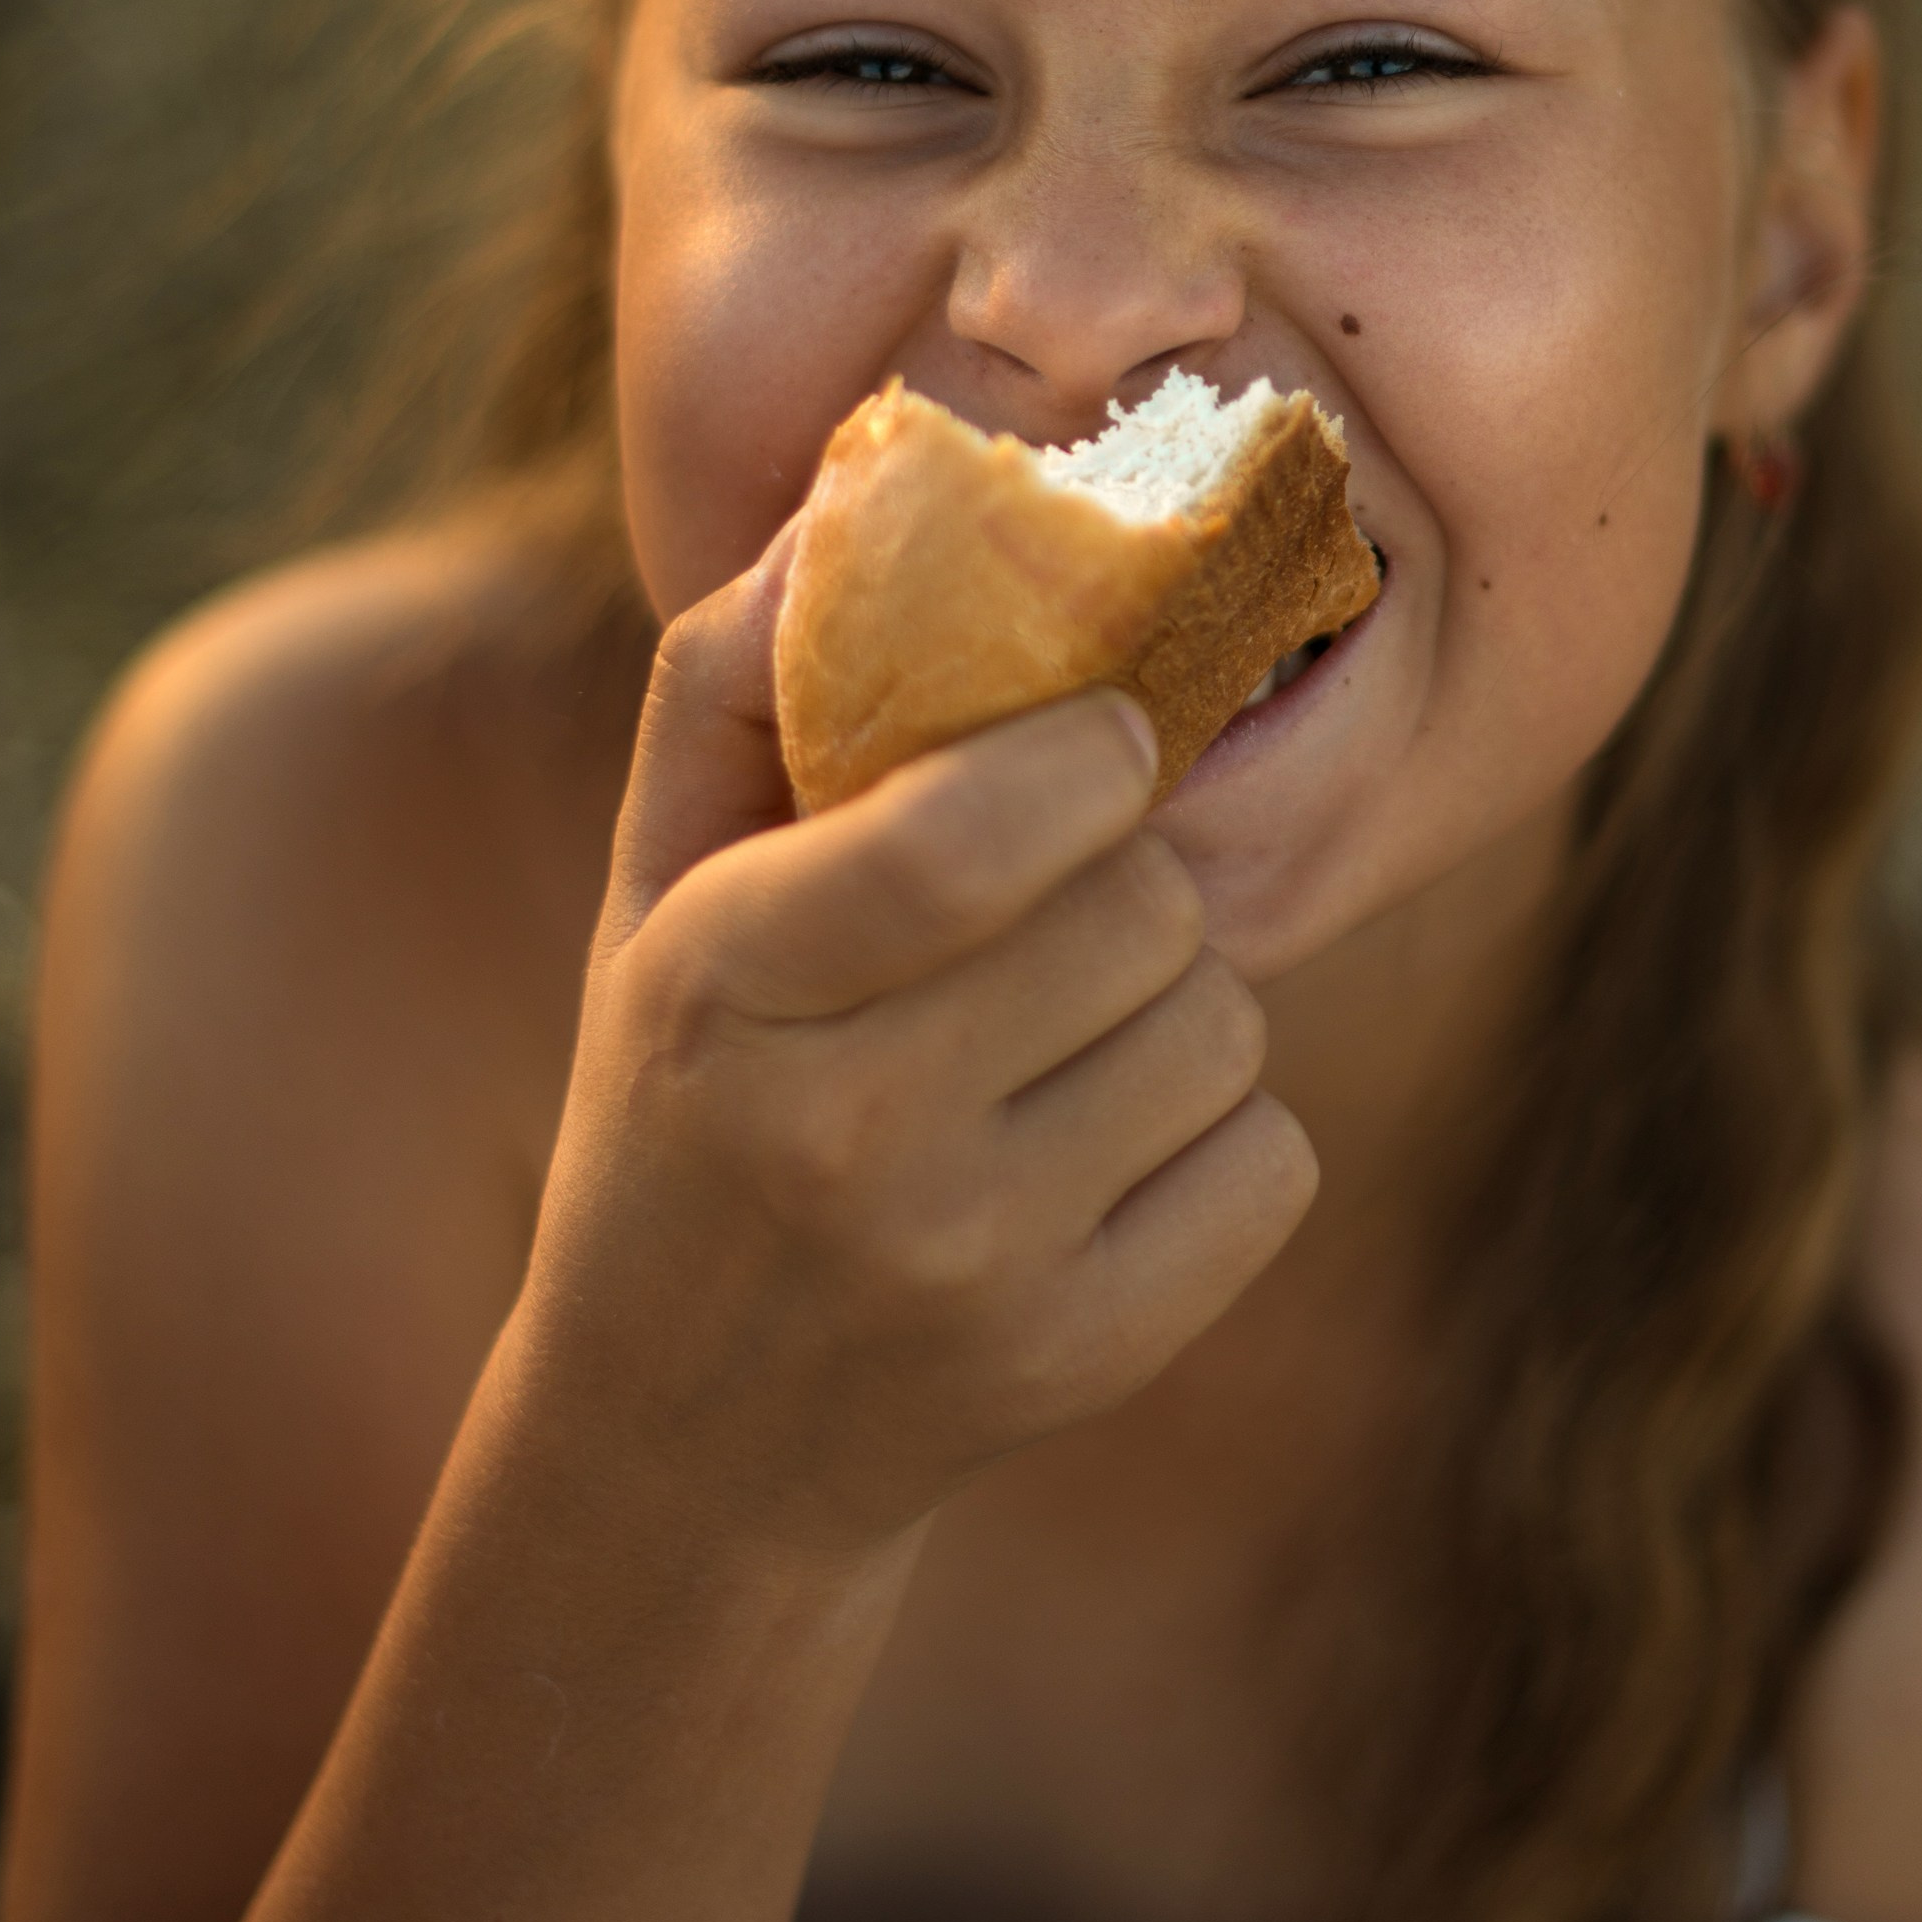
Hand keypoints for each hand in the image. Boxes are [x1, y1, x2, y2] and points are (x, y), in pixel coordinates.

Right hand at [512, 542, 1317, 1557]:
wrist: (690, 1442)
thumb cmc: (684, 1103)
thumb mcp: (651, 896)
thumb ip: (733, 681)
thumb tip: (867, 479)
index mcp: (720, 989)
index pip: (969, 837)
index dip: (1083, 757)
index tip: (1106, 738)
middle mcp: (846, 1138)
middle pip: (1141, 912)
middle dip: (1131, 879)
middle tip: (1070, 906)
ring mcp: (974, 1267)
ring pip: (1222, 1026)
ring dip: (1183, 1000)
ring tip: (1076, 1032)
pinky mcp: (1086, 1358)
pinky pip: (1270, 1161)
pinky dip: (1223, 1137)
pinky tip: (1109, 1153)